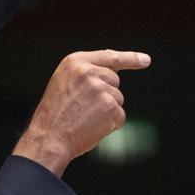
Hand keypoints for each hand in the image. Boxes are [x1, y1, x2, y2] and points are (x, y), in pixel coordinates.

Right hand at [13, 50, 150, 175]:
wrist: (49, 137)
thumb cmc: (55, 114)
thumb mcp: (64, 83)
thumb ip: (86, 74)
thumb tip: (114, 77)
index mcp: (76, 62)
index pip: (109, 57)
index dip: (130, 58)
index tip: (146, 60)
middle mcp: (90, 72)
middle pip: (114, 81)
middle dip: (105, 94)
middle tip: (82, 108)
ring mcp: (102, 89)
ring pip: (117, 99)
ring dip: (106, 111)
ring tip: (84, 118)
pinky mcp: (111, 107)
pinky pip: (120, 116)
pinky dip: (110, 124)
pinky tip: (92, 128)